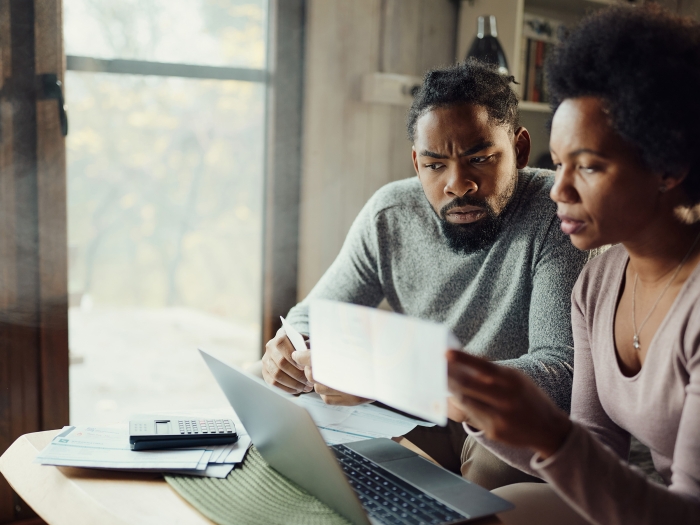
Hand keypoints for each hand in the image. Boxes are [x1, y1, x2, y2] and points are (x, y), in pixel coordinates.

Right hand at [262, 326, 313, 393]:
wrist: (291, 352)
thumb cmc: (303, 347)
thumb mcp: (307, 343)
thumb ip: (308, 347)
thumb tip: (310, 355)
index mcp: (281, 335)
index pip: (281, 343)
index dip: (293, 356)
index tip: (304, 366)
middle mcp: (270, 346)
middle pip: (280, 362)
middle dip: (297, 374)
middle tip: (309, 381)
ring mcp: (266, 360)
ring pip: (277, 375)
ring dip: (293, 383)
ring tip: (306, 387)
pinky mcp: (265, 373)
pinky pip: (273, 384)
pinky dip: (287, 388)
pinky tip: (298, 389)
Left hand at [293, 349, 371, 405]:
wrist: (394, 369)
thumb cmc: (372, 352)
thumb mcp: (352, 343)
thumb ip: (331, 345)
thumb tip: (308, 348)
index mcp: (342, 357)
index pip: (312, 358)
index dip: (302, 356)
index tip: (298, 354)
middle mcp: (344, 375)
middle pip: (312, 374)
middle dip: (310, 368)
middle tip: (314, 363)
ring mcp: (347, 390)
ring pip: (318, 388)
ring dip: (319, 381)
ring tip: (328, 374)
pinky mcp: (351, 400)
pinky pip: (327, 399)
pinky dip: (327, 393)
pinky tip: (334, 385)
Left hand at [446, 350, 571, 458]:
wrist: (549, 429)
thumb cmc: (527, 397)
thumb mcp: (517, 379)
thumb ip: (493, 371)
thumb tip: (463, 361)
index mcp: (514, 381)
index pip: (485, 367)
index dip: (464, 359)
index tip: (446, 352)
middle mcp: (507, 399)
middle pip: (469, 386)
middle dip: (449, 376)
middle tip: (436, 368)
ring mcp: (500, 418)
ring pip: (466, 402)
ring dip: (452, 390)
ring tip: (442, 380)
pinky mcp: (495, 432)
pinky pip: (471, 416)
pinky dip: (461, 405)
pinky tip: (455, 397)